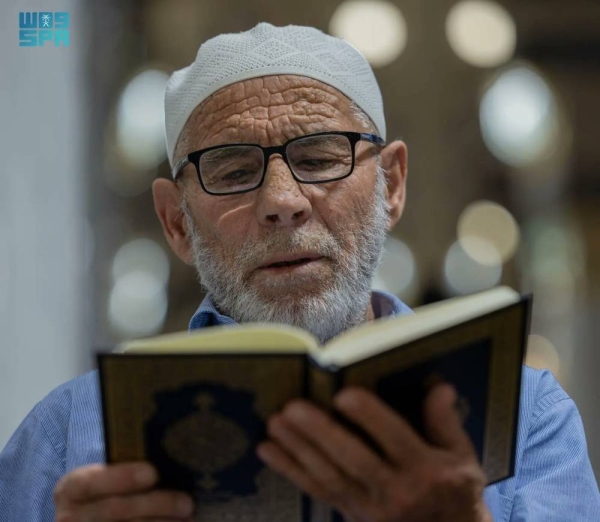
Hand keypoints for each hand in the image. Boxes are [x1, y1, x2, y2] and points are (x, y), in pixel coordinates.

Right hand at [54, 462, 194, 521]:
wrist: (90, 521)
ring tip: (188, 519)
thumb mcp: (105, 480)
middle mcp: (70, 518)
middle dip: (155, 505)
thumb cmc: (107, 494)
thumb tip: (167, 462)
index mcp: (71, 490)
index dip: (122, 477)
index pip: (91, 482)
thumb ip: (126, 472)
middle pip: (114, 511)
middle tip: (186, 503)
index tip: (153, 473)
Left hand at [257, 383, 491, 521]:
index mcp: (427, 472)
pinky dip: (290, 470)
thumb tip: (439, 386)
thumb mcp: (463, 458)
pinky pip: (318, 491)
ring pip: (329, 477)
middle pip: (353, 460)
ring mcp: (371, 509)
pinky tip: (268, 450)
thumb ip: (446, 422)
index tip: (344, 394)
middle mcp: (397, 493)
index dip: (371, 418)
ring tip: (274, 423)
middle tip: (292, 408)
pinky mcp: (351, 515)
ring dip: (298, 450)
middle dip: (320, 434)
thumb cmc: (455, 492)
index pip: (396, 440)